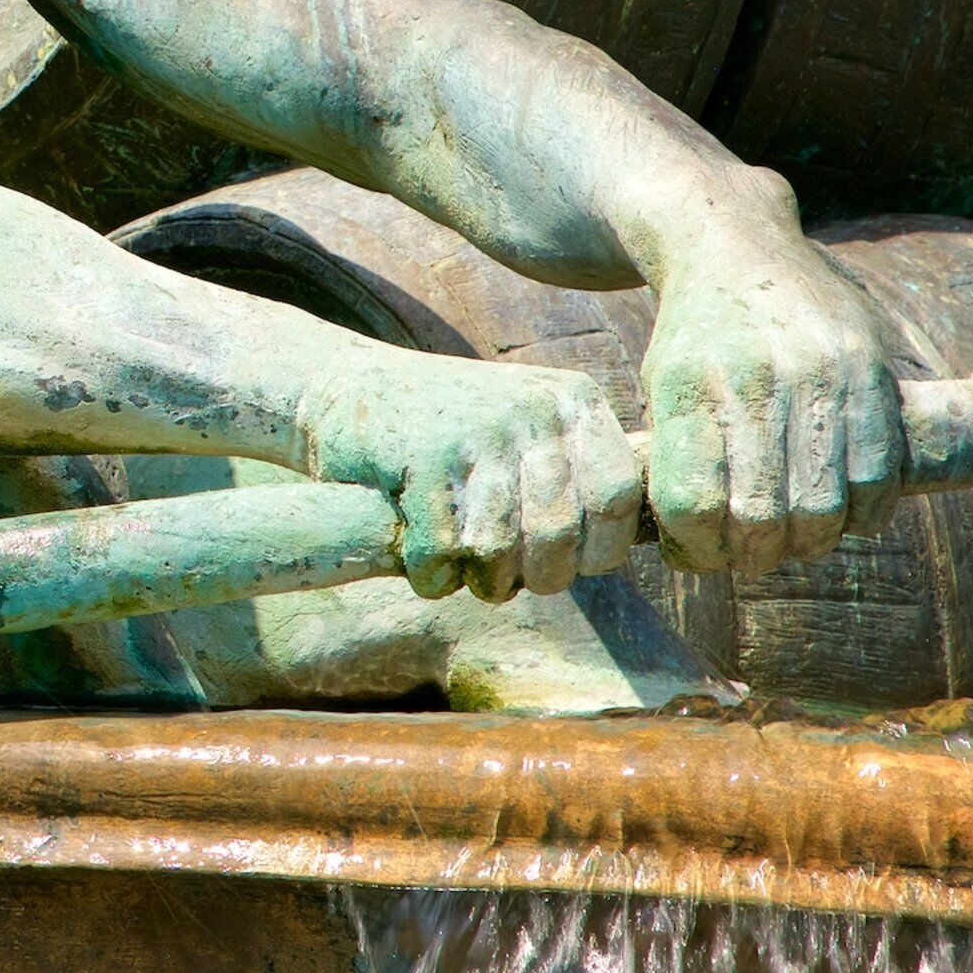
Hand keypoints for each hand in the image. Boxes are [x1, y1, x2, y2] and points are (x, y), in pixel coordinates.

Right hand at [298, 357, 642, 602]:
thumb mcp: (528, 430)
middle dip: (535, 576)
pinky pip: (441, 551)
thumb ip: (579, 476)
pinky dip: (430, 576)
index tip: (566, 560)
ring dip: (479, 580)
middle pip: (560, 535)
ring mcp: (474, 432)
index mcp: (572, 400)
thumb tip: (626, 548)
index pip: (618, 498)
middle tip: (504, 578)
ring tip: (464, 571)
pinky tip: (421, 564)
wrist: (346, 391)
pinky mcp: (417, 459)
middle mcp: (531, 410)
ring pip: (499, 550)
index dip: (597, 548)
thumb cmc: (450, 432)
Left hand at [640, 242, 901, 575]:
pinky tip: (847, 519)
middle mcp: (755, 380)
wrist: (738, 247)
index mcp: (690, 388)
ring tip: (797, 540)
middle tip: (752, 554)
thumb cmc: (695, 337)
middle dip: (756, 553)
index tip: (699, 553)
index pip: (693, 502)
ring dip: (811, 542)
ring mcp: (818, 374)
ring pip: (823, 503)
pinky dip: (865, 513)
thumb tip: (698, 547)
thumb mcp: (661, 386)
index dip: (696, 547)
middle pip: (762, 513)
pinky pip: (878, 472)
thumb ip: (677, 460)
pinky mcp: (870, 371)